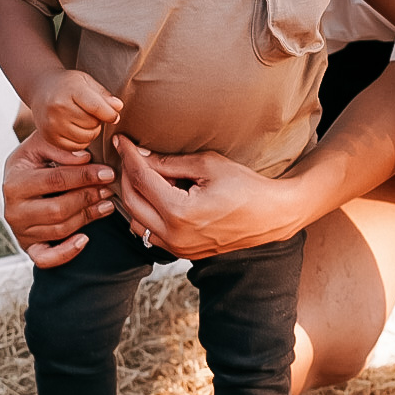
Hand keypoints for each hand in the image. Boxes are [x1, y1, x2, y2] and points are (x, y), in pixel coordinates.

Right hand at [2, 131, 114, 267]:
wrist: (19, 180)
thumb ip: (60, 148)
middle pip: (59, 208)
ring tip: (106, 204)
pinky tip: (85, 240)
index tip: (108, 173)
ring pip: (60, 229)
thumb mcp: (41, 146)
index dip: (85, 177)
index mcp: (15, 183)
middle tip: (109, 188)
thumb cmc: (34, 162)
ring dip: (87, 217)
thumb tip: (84, 158)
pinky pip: (46, 258)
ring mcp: (20, 231)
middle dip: (89, 198)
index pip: (55, 181)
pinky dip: (66, 253)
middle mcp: (13, 210)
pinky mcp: (29, 247)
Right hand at [30, 69, 122, 150]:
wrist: (41, 90)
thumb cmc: (69, 85)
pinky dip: (81, 141)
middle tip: (92, 115)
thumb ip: (104, 95)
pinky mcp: (49, 137)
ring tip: (85, 121)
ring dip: (91, 132)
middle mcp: (58, 108)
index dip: (110, 114)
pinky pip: (75, 147)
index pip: (97, 107)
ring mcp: (52, 124)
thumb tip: (118, 107)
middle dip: (98, 121)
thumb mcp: (87, 82)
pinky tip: (77, 129)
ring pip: (86, 137)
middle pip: (92, 124)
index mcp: (71, 90)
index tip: (114, 116)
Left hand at [114, 136, 304, 257]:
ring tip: (144, 176)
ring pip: (136, 222)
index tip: (121, 141)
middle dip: (127, 176)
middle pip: (131, 202)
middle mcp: (174, 236)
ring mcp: (179, 248)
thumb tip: (141, 156)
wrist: (273, 215)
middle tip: (130, 156)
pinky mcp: (184, 253)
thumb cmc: (246, 187)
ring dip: (134, 197)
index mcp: (179, 212)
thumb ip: (170, 162)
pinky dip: (147, 214)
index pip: (141, 179)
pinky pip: (151, 234)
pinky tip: (157, 196)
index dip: (129, 156)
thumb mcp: (208, 165)